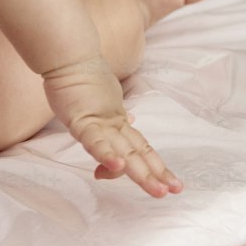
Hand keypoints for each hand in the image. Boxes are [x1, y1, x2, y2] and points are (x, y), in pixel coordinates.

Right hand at [42, 54, 182, 197]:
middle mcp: (113, 124)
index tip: (157, 181)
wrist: (70, 55)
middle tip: (176, 189)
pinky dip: (107, 155)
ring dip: (143, 173)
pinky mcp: (83, 121)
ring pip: (125, 152)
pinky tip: (118, 167)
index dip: (148, 165)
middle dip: (157, 173)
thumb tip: (129, 121)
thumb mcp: (99, 102)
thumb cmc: (80, 77)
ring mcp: (100, 123)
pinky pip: (96, 142)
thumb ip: (112, 116)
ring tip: (159, 190)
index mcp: (117, 121)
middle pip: (139, 152)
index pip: (136, 147)